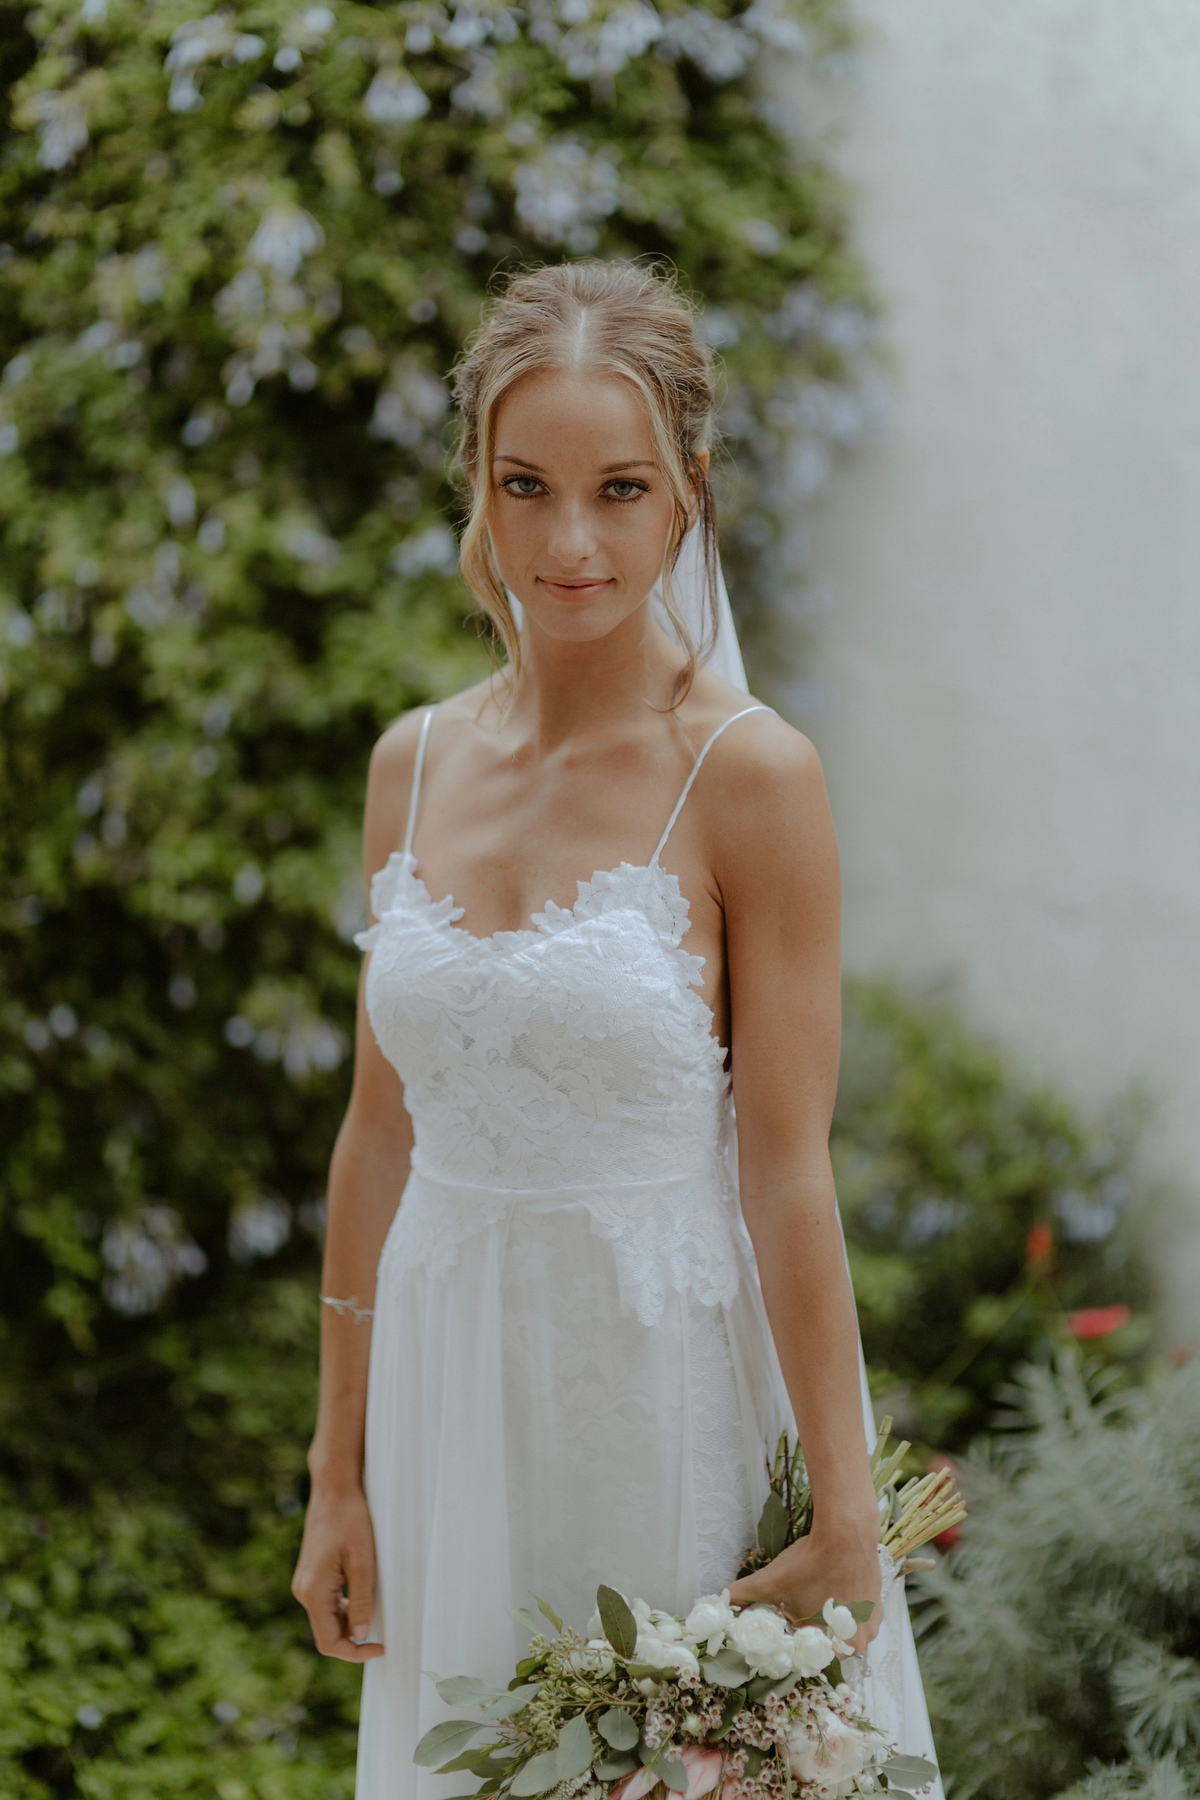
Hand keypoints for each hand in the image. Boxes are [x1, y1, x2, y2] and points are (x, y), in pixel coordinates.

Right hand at [292, 1483, 384, 1660]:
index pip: (329, 1642)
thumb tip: (361, 1634)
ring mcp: (305, 1584)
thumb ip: (361, 1602)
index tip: (381, 1647)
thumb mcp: (363, 1563)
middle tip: (382, 1634)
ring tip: (375, 1611)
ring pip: (327, 1619)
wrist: (334, 1490)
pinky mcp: (311, 1576)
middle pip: (326, 1633)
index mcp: (313, 1592)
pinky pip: (326, 1604)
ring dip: (349, 1623)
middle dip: (353, 1639)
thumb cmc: (350, 1521)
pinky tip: (362, 1597)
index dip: (355, 1652)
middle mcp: (303, 1591)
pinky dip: (344, 1609)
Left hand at [727, 1522, 882, 1656]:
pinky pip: (856, 1613)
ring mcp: (871, 1623)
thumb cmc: (810, 1564)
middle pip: (825, 1642)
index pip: (808, 1653)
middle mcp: (859, 1643)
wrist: (846, 1532)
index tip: (784, 1620)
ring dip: (828, 1616)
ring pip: (842, 1628)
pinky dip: (845, 1604)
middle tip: (797, 1604)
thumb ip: (744, 1594)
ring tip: (815, 1592)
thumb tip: (721, 1600)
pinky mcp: (878, 1603)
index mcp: (835, 1648)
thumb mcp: (771, 1581)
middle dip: (810, 1627)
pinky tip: (832, 1586)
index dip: (793, 1638)